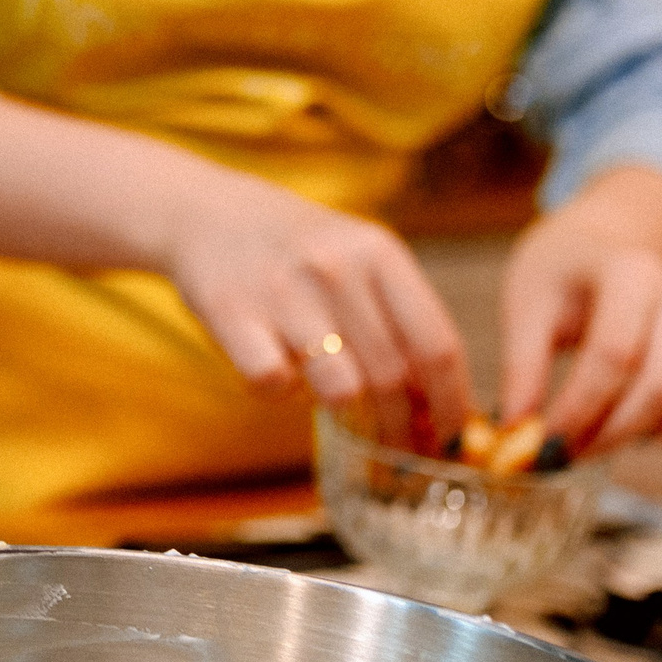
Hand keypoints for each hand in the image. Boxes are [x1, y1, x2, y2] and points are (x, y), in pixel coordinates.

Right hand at [161, 162, 473, 444]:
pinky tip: (280, 371)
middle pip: (392, 377)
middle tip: (397, 447)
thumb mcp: (361, 262)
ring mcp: (282, 290)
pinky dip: (280, 392)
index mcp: (380, 253)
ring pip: (340, 390)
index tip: (449, 436)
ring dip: (344, 413)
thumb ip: (401, 320)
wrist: (211, 215)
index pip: (437, 345)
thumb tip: (440, 406)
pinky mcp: (231, 313)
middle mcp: (336, 267)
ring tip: (339, 407)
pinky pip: (274, 384)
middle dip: (399, 427)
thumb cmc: (303, 252)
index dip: (450, 402)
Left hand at [501, 167, 661, 452]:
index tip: (546, 444)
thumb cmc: (561, 274)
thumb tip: (517, 434)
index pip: (614, 356)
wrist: (602, 243)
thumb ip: (521, 368)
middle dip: (614, 433)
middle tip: (570, 453)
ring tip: (617, 437)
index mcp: (630, 273)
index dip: (580, 409)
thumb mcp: (526, 305)